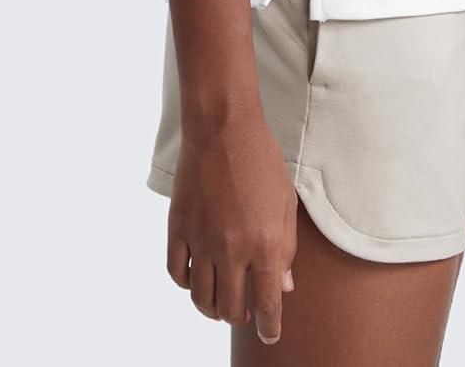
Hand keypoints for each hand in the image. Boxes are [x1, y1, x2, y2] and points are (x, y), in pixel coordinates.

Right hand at [166, 112, 297, 344]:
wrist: (223, 128)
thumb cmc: (261, 161)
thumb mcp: (286, 202)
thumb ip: (287, 248)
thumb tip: (284, 286)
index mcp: (265, 244)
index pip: (266, 304)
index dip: (269, 326)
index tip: (270, 335)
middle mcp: (232, 250)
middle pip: (232, 309)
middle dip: (242, 317)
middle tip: (246, 310)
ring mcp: (201, 241)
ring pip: (202, 299)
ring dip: (213, 308)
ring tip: (221, 303)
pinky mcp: (178, 229)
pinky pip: (177, 273)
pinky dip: (186, 285)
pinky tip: (196, 278)